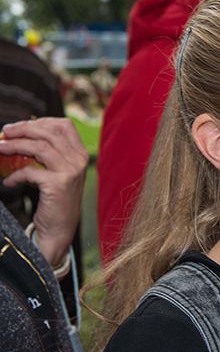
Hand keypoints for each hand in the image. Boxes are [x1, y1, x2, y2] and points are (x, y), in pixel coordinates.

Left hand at [0, 118, 88, 267]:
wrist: (59, 229)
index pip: (64, 125)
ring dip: (14, 145)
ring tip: (0, 149)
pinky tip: (8, 182)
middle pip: (49, 131)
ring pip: (39, 146)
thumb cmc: (54, 199)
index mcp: (80, 154)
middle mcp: (79, 160)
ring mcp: (70, 171)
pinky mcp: (59, 184)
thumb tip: (18, 134)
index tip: (20, 127)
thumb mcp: (55, 172)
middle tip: (4, 133)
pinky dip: (15, 175)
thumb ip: (46, 153)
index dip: (41, 121)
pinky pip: (30, 171)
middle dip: (23, 129)